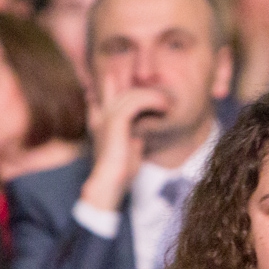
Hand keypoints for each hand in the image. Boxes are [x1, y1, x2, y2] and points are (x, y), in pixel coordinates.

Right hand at [79, 70, 170, 212]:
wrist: (109, 183)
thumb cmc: (120, 172)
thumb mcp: (128, 150)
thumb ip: (132, 136)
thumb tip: (142, 132)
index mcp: (100, 120)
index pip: (106, 91)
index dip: (123, 85)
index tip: (147, 92)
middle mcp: (101, 114)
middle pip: (124, 89)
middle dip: (145, 91)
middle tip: (165, 100)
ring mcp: (106, 116)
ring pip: (132, 93)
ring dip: (153, 96)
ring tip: (168, 104)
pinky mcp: (116, 121)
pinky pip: (136, 101)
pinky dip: (153, 101)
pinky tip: (164, 108)